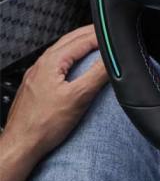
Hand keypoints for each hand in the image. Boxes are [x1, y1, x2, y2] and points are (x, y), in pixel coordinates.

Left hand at [0, 26, 107, 180]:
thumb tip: (113, 59)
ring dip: (80, 44)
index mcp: (51, 62)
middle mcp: (41, 65)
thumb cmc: (44, 125)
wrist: (21, 146)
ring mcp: (36, 75)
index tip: (116, 36)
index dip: (101, 36)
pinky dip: (71, 56)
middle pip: (70, 40)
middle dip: (90, 34)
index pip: (82, 39)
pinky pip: (56, 62)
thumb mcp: (79, 97)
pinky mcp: (36, 86)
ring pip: (62, 50)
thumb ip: (97, 74)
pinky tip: (76, 66)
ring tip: (96, 45)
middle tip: (108, 34)